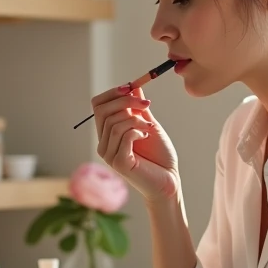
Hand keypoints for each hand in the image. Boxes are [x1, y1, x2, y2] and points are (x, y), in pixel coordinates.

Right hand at [90, 84, 179, 202]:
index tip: (130, 88)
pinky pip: (123, 136)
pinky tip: (146, 135)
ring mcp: (109, 155)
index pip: (98, 105)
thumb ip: (138, 108)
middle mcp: (104, 144)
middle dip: (125, 102)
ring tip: (150, 127)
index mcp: (108, 134)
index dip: (112, 93)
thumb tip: (133, 87)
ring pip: (114, 123)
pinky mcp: (119, 163)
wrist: (170, 180)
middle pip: (102, 111)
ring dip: (135, 119)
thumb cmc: (160, 156)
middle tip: (146, 105)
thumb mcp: (149, 125)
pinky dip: (137, 130)